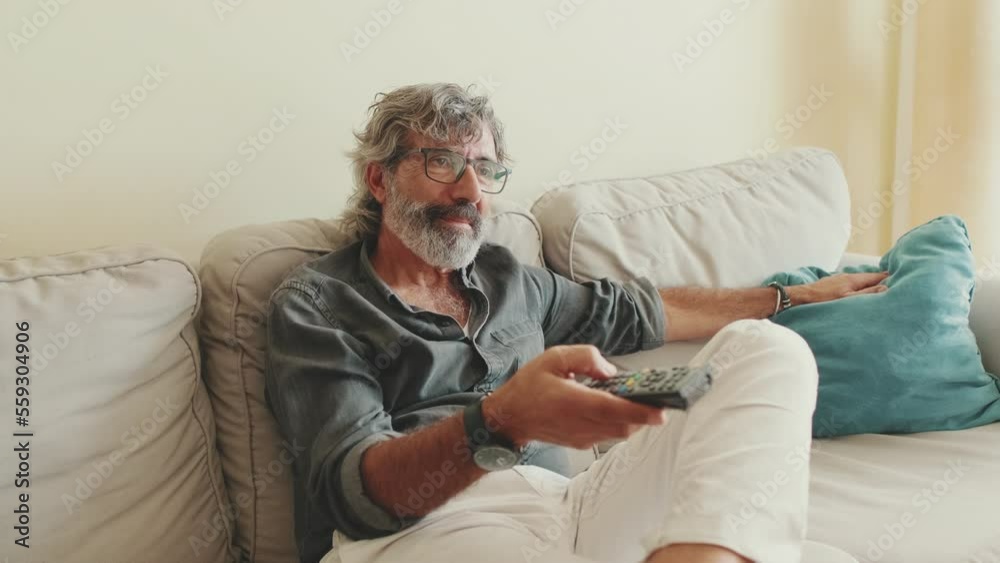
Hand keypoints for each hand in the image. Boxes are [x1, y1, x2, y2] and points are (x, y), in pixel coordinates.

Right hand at [483, 345, 667, 449]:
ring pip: (620, 432)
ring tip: (642, 399)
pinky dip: (621, 423)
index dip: (640, 411)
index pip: (613, 410)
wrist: (510, 417)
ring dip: (635, 419)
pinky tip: (621, 408)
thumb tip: (610, 370)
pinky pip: (610, 435)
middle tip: (659, 397)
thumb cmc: (530, 386)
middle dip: (645, 414)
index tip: (662, 409)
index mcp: (572, 402)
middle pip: (624, 425)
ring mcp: (582, 437)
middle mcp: (580, 424)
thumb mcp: (554, 358)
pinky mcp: (582, 442)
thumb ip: (585, 358)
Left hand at [790, 271, 889, 304]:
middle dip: (882, 279)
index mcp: (854, 279)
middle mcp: (848, 276)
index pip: (877, 276)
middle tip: (896, 281)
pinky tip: (860, 291)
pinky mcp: (834, 284)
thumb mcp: (848, 299)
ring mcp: (840, 279)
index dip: (889, 277)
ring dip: (871, 283)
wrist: (801, 297)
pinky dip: (860, 286)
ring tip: (881, 287)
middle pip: (870, 277)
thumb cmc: (823, 300)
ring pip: (860, 280)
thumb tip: (886, 288)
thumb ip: (866, 294)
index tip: (903, 276)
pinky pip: (852, 284)